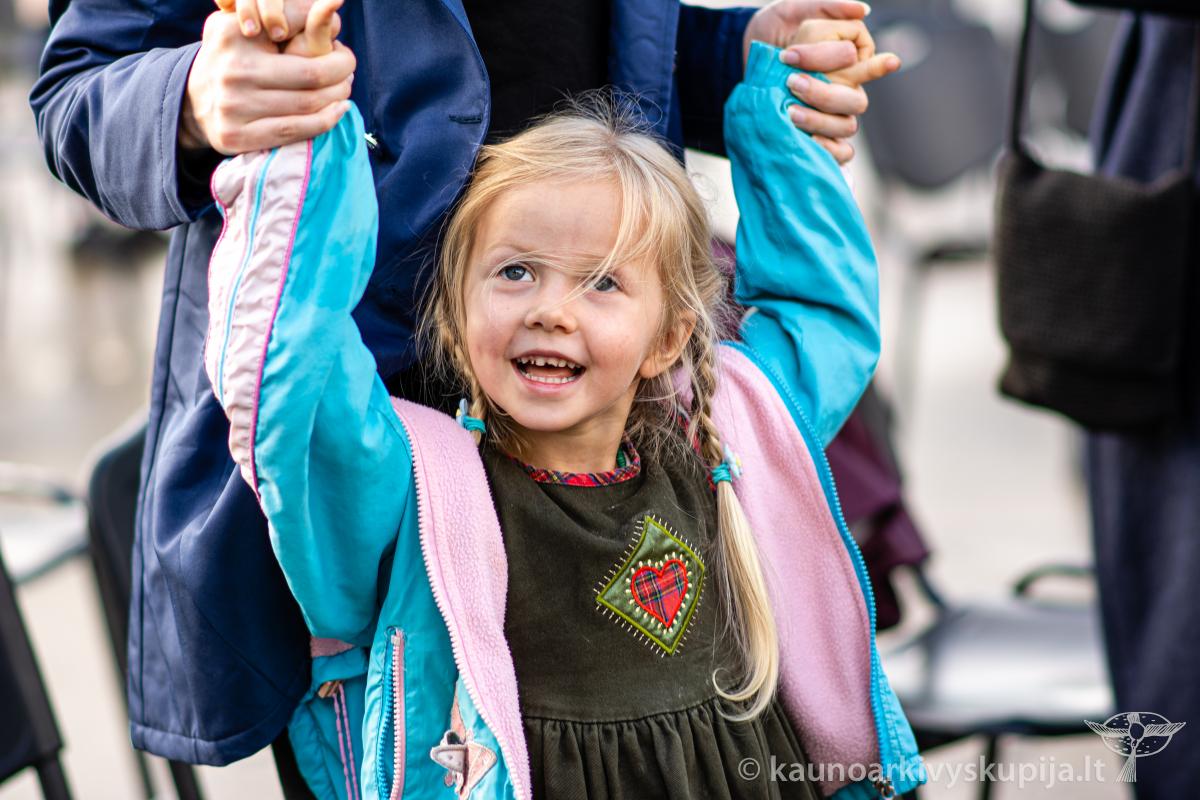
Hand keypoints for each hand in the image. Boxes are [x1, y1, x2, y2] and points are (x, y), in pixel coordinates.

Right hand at [180, 8, 354, 154]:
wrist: (192, 100)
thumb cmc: (233, 56)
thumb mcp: (248, 24)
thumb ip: (288, 15)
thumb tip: (333, 7)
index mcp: (234, 34)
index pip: (302, 36)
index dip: (333, 48)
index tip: (342, 52)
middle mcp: (232, 70)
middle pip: (312, 77)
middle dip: (342, 75)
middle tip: (348, 73)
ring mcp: (233, 106)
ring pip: (307, 106)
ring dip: (338, 99)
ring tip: (344, 91)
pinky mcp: (236, 136)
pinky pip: (294, 132)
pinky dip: (324, 122)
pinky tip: (337, 112)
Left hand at [744, 0, 899, 163]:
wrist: (739, 60)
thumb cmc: (772, 32)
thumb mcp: (793, 10)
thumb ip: (827, 6)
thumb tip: (862, 10)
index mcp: (850, 61)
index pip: (870, 66)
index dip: (853, 64)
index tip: (799, 56)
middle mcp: (846, 89)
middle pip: (856, 101)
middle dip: (825, 94)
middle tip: (792, 82)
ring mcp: (834, 115)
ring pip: (846, 126)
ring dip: (818, 120)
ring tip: (789, 110)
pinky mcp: (820, 137)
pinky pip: (839, 153)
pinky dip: (826, 150)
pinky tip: (805, 139)